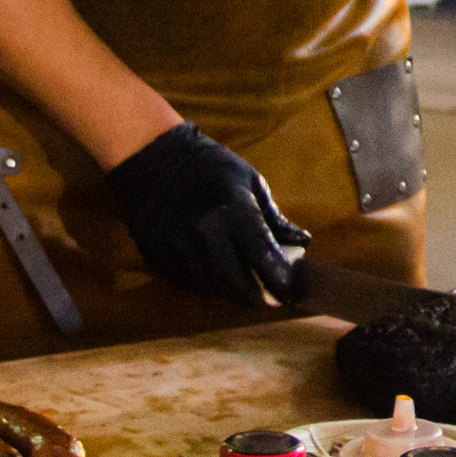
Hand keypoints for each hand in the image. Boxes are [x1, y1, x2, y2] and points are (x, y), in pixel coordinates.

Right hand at [107, 123, 308, 305]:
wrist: (153, 157)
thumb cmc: (210, 167)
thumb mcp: (249, 180)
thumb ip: (274, 217)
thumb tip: (302, 242)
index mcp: (232, 207)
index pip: (262, 255)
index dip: (279, 280)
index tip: (290, 293)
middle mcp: (203, 229)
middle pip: (234, 281)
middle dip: (255, 296)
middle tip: (270, 299)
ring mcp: (176, 243)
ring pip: (209, 287)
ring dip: (230, 294)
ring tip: (245, 290)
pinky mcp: (156, 253)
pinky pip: (186, 282)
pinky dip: (205, 287)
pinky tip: (216, 280)